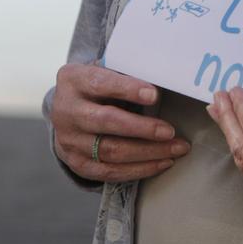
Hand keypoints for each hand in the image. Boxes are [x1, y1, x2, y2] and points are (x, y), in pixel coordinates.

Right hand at [50, 63, 188, 182]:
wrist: (67, 110)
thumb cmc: (97, 87)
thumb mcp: (104, 71)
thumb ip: (127, 74)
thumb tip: (165, 82)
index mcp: (74, 80)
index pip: (101, 84)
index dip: (129, 89)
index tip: (154, 95)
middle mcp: (66, 111)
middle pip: (106, 121)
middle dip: (143, 129)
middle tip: (170, 131)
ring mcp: (69, 139)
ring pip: (110, 151)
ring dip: (148, 152)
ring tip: (176, 148)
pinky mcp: (76, 162)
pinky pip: (109, 172)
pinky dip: (139, 169)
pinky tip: (161, 163)